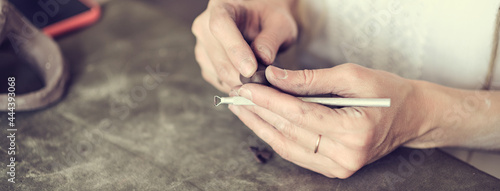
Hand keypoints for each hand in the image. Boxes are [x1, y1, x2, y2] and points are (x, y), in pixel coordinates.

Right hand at [192, 0, 297, 92]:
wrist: (262, 24)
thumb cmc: (269, 19)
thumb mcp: (279, 23)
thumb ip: (272, 38)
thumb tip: (263, 58)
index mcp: (222, 6)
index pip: (221, 26)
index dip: (235, 49)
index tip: (251, 69)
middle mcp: (205, 24)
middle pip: (217, 55)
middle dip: (241, 74)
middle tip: (263, 82)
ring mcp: (202, 44)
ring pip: (217, 71)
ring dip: (240, 81)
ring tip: (260, 77)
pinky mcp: (204, 61)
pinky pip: (217, 80)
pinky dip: (234, 84)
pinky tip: (249, 79)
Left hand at [228, 64, 433, 177]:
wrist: (411, 116)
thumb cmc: (386, 91)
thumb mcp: (351, 76)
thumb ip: (310, 79)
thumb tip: (274, 77)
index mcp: (355, 130)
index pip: (299, 115)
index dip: (269, 101)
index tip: (246, 88)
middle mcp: (347, 155)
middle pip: (290, 132)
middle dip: (259, 112)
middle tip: (237, 96)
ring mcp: (341, 167)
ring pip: (288, 147)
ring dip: (261, 127)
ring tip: (241, 109)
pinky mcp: (335, 170)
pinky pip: (297, 154)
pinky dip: (276, 137)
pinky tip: (261, 123)